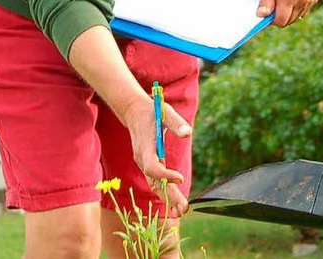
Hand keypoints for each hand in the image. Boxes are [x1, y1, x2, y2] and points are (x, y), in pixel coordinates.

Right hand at [123, 96, 192, 216]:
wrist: (135, 112)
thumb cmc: (152, 111)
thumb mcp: (165, 112)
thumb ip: (176, 123)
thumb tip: (187, 133)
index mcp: (145, 147)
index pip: (152, 166)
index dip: (165, 175)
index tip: (180, 178)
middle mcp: (142, 158)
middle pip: (154, 181)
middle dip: (168, 196)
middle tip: (183, 208)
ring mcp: (144, 163)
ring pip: (154, 184)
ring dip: (167, 198)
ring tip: (181, 210)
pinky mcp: (148, 164)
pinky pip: (155, 181)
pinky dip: (164, 192)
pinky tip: (175, 202)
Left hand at [256, 0, 319, 26]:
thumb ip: (266, 2)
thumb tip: (262, 16)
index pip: (281, 20)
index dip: (272, 19)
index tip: (268, 12)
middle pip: (289, 21)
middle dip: (280, 16)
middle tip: (274, 2)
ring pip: (296, 17)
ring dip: (288, 12)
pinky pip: (303, 11)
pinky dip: (296, 8)